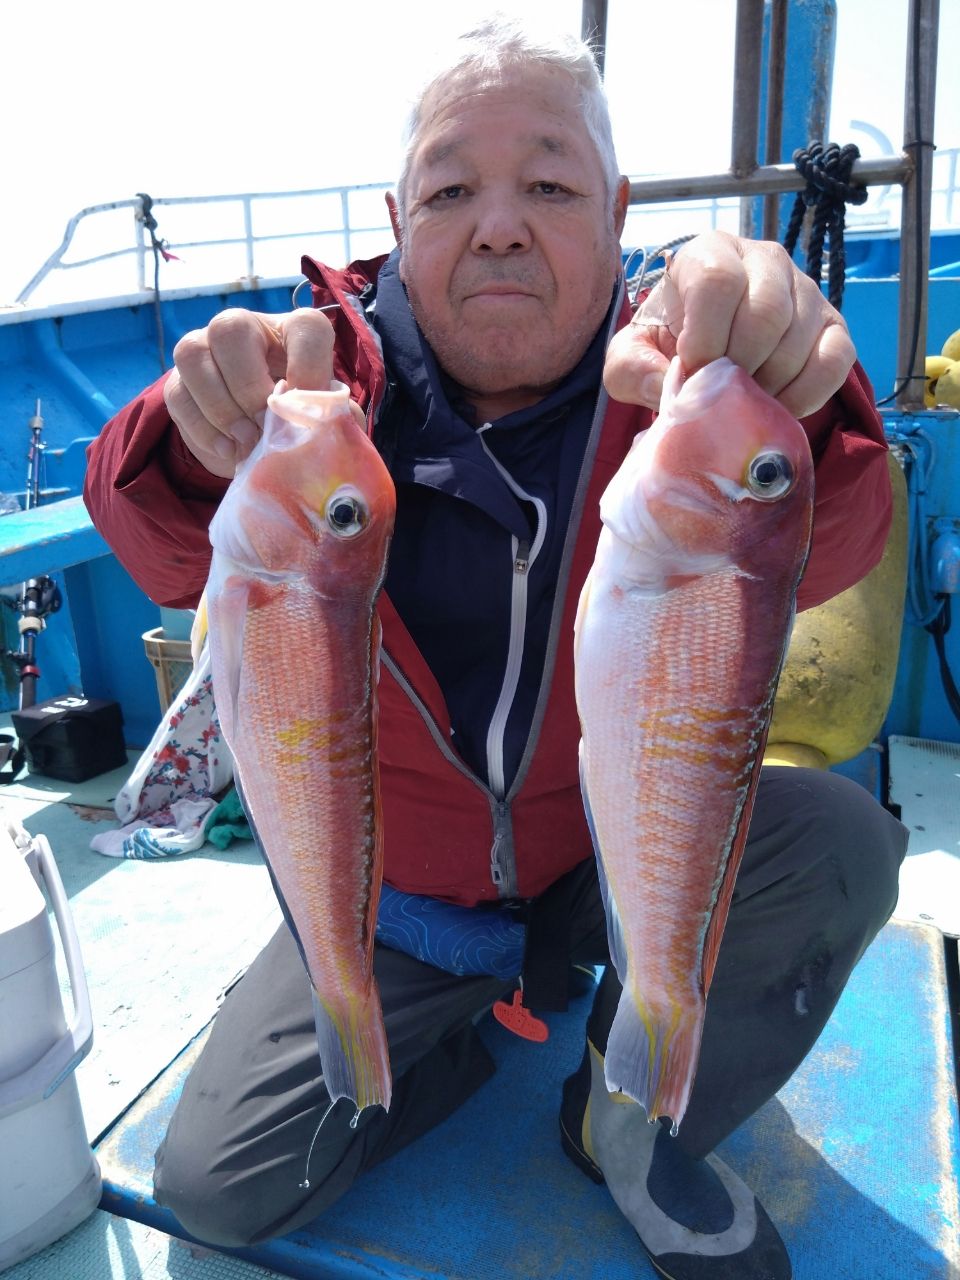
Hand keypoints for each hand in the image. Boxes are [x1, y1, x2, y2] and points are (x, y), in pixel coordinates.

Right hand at [164, 308, 338, 477]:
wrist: (259, 440)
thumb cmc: (300, 420)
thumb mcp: (324, 419)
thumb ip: (332, 419)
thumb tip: (325, 426)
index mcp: (294, 330)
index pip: (305, 327)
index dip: (308, 369)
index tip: (305, 409)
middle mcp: (246, 327)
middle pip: (230, 328)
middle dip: (247, 386)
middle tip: (263, 425)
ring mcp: (205, 348)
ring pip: (192, 354)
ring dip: (220, 407)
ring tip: (245, 442)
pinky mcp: (179, 381)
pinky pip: (177, 395)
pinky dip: (203, 429)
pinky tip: (229, 451)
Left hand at [603, 230, 855, 418]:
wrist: (708, 352)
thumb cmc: (667, 346)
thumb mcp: (630, 357)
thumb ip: (632, 369)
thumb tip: (666, 386)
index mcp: (709, 253)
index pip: (719, 280)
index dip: (706, 336)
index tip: (693, 370)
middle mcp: (765, 260)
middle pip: (765, 312)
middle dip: (739, 366)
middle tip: (720, 392)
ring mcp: (806, 290)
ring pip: (797, 339)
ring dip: (766, 385)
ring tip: (741, 401)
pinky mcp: (834, 326)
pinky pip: (834, 361)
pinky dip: (805, 395)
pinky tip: (775, 406)